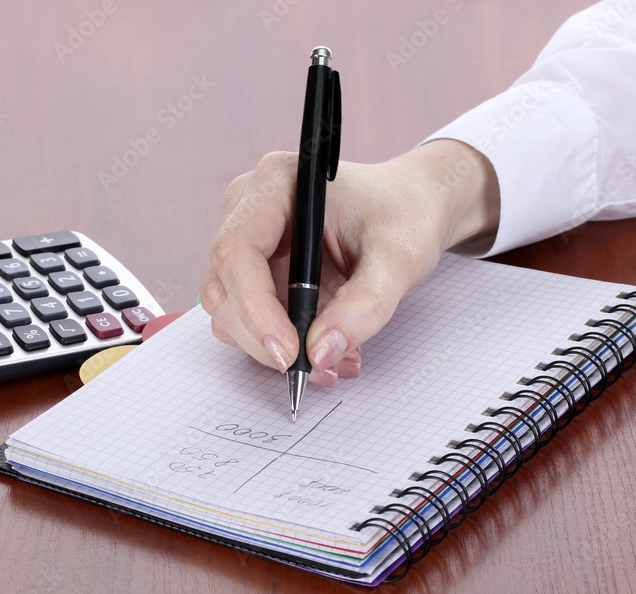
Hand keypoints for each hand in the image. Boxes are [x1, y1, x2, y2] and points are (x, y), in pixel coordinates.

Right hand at [200, 139, 499, 384]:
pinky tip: (324, 347)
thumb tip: (320, 354)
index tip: (290, 353)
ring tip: (331, 360)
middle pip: (225, 288)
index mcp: (276, 183)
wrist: (410, 207)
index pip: (238, 252)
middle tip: (315, 367)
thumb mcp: (398, 258)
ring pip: (229, 311)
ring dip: (272, 347)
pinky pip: (247, 318)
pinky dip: (279, 343)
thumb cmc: (404, 213)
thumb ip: (363, 306)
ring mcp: (245, 240)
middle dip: (264, 338)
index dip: (256, 309)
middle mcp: (248, 208)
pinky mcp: (252, 270)